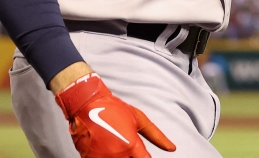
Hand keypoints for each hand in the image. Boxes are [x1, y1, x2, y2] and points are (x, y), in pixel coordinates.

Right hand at [55, 73, 174, 156]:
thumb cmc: (114, 109)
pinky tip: (108, 151)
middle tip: (130, 151)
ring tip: (119, 150)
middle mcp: (117, 155)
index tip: (143, 155)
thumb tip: (172, 148)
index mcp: (132, 145)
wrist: (86, 106)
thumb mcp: (139, 119)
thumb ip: (156, 136)